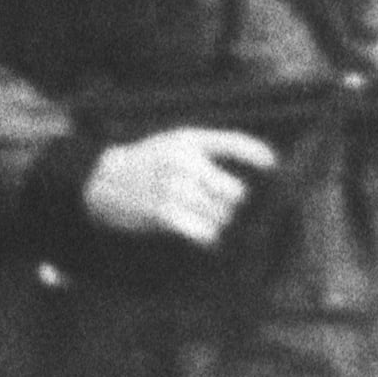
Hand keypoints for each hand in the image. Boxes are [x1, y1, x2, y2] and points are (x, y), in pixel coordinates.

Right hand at [84, 127, 275, 250]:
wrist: (103, 182)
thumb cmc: (148, 162)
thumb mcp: (178, 141)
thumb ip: (221, 145)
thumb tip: (271, 158)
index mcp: (188, 141)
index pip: (235, 144)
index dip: (259, 155)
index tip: (274, 165)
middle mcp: (183, 162)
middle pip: (235, 193)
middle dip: (228, 201)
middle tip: (208, 201)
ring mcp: (174, 188)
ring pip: (222, 215)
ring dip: (215, 220)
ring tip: (193, 213)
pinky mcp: (165, 214)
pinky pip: (205, 233)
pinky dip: (204, 235)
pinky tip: (191, 228)